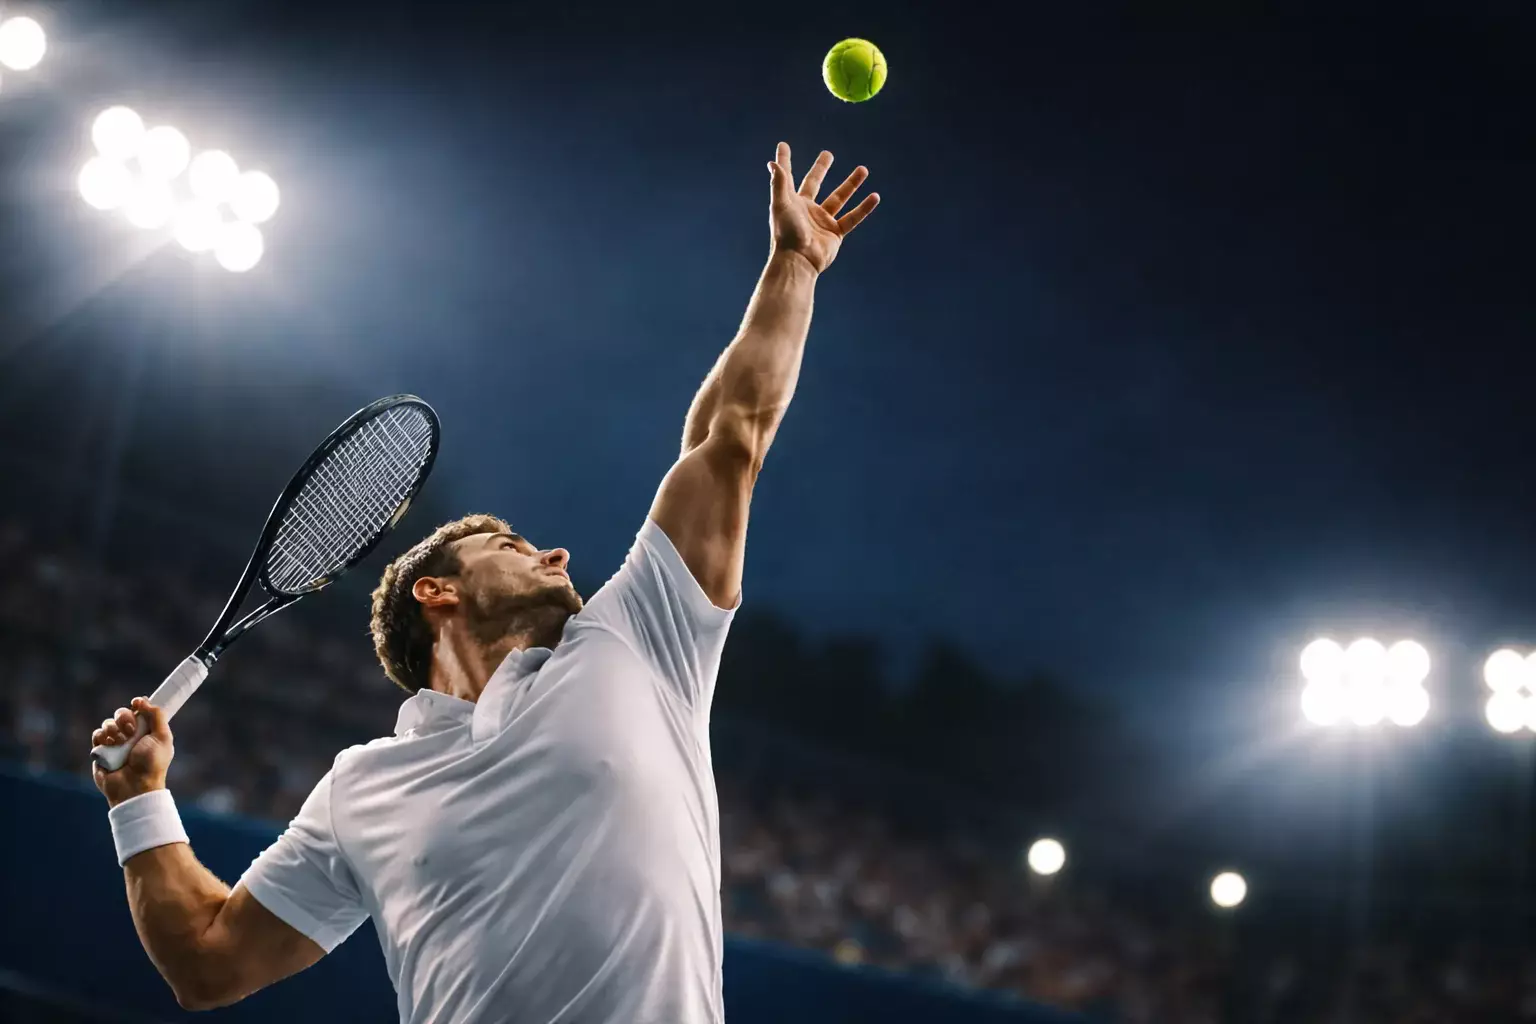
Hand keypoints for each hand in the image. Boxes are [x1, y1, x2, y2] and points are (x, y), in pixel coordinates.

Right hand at [91, 696, 173, 807]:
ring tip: (120, 742)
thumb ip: (157, 716)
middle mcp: (130, 735)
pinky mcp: (101, 751)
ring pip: (108, 723)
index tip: (136, 703)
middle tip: (131, 730)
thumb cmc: (151, 764)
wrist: (134, 786)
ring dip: (113, 729)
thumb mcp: (162, 737)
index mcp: (147, 731)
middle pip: (121, 713)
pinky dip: (101, 737)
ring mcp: (114, 743)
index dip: (137, 704)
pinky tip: (108, 744)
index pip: (139, 710)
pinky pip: (96, 735)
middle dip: (124, 718)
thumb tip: (143, 700)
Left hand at [767, 142, 879, 273]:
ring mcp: (822, 221)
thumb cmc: (786, 234)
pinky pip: (853, 218)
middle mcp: (806, 209)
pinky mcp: (835, 233)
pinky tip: (875, 196)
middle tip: (828, 154)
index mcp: (791, 201)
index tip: (783, 145)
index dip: (784, 161)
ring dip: (852, 184)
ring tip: (864, 169)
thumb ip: (779, 183)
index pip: (787, 176)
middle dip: (821, 168)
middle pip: (815, 183)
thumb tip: (772, 163)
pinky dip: (864, 208)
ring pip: (839, 198)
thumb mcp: (781, 206)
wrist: (798, 262)